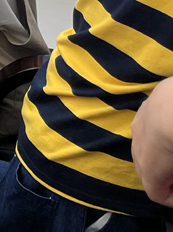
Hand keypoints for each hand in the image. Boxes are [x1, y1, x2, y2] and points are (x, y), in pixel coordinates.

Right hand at [131, 78, 172, 206]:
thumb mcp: (172, 162)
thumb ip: (171, 173)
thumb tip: (171, 172)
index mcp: (150, 168)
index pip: (157, 194)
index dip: (171, 199)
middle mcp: (137, 148)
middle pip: (146, 172)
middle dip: (163, 179)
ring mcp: (138, 126)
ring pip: (144, 147)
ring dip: (158, 155)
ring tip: (171, 149)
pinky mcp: (143, 107)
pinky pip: (148, 128)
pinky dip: (158, 134)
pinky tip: (171, 128)